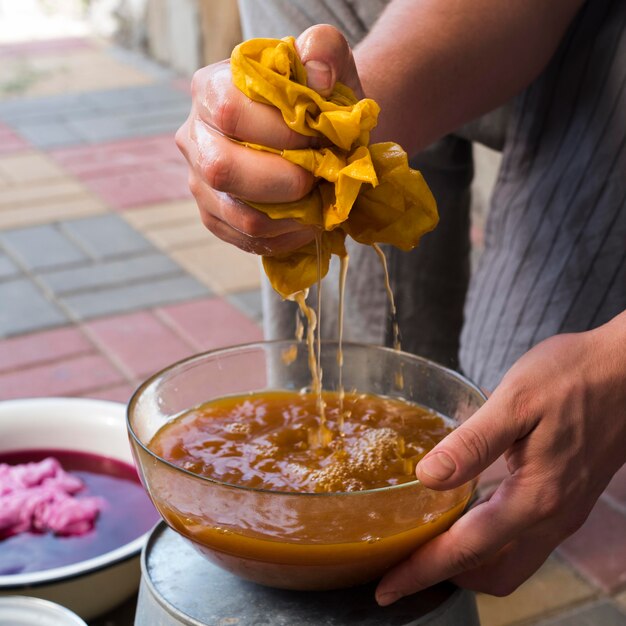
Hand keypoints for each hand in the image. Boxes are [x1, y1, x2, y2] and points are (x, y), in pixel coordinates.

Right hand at [175, 25, 362, 255]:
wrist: (312, 133)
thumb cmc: (316, 98)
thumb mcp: (327, 62)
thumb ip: (323, 49)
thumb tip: (316, 74)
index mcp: (212, 89)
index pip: (231, 113)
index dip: (280, 132)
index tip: (317, 137)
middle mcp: (196, 137)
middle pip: (223, 169)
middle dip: (284, 181)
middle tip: (318, 176)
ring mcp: (200, 181)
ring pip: (240, 215)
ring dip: (292, 215)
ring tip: (320, 201)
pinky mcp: (214, 217)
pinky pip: (248, 239)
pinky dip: (287, 236)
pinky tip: (308, 221)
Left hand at [376, 313, 625, 604]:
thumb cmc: (573, 378)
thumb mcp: (516, 401)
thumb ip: (473, 444)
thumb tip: (427, 478)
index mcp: (535, 498)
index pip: (466, 550)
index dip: (423, 571)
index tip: (387, 588)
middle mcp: (552, 517)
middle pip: (492, 573)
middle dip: (445, 576)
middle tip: (402, 564)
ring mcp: (563, 511)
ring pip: (511, 561)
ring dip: (468, 561)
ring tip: (427, 542)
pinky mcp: (567, 498)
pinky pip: (524, 538)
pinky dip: (490, 540)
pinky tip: (466, 512)